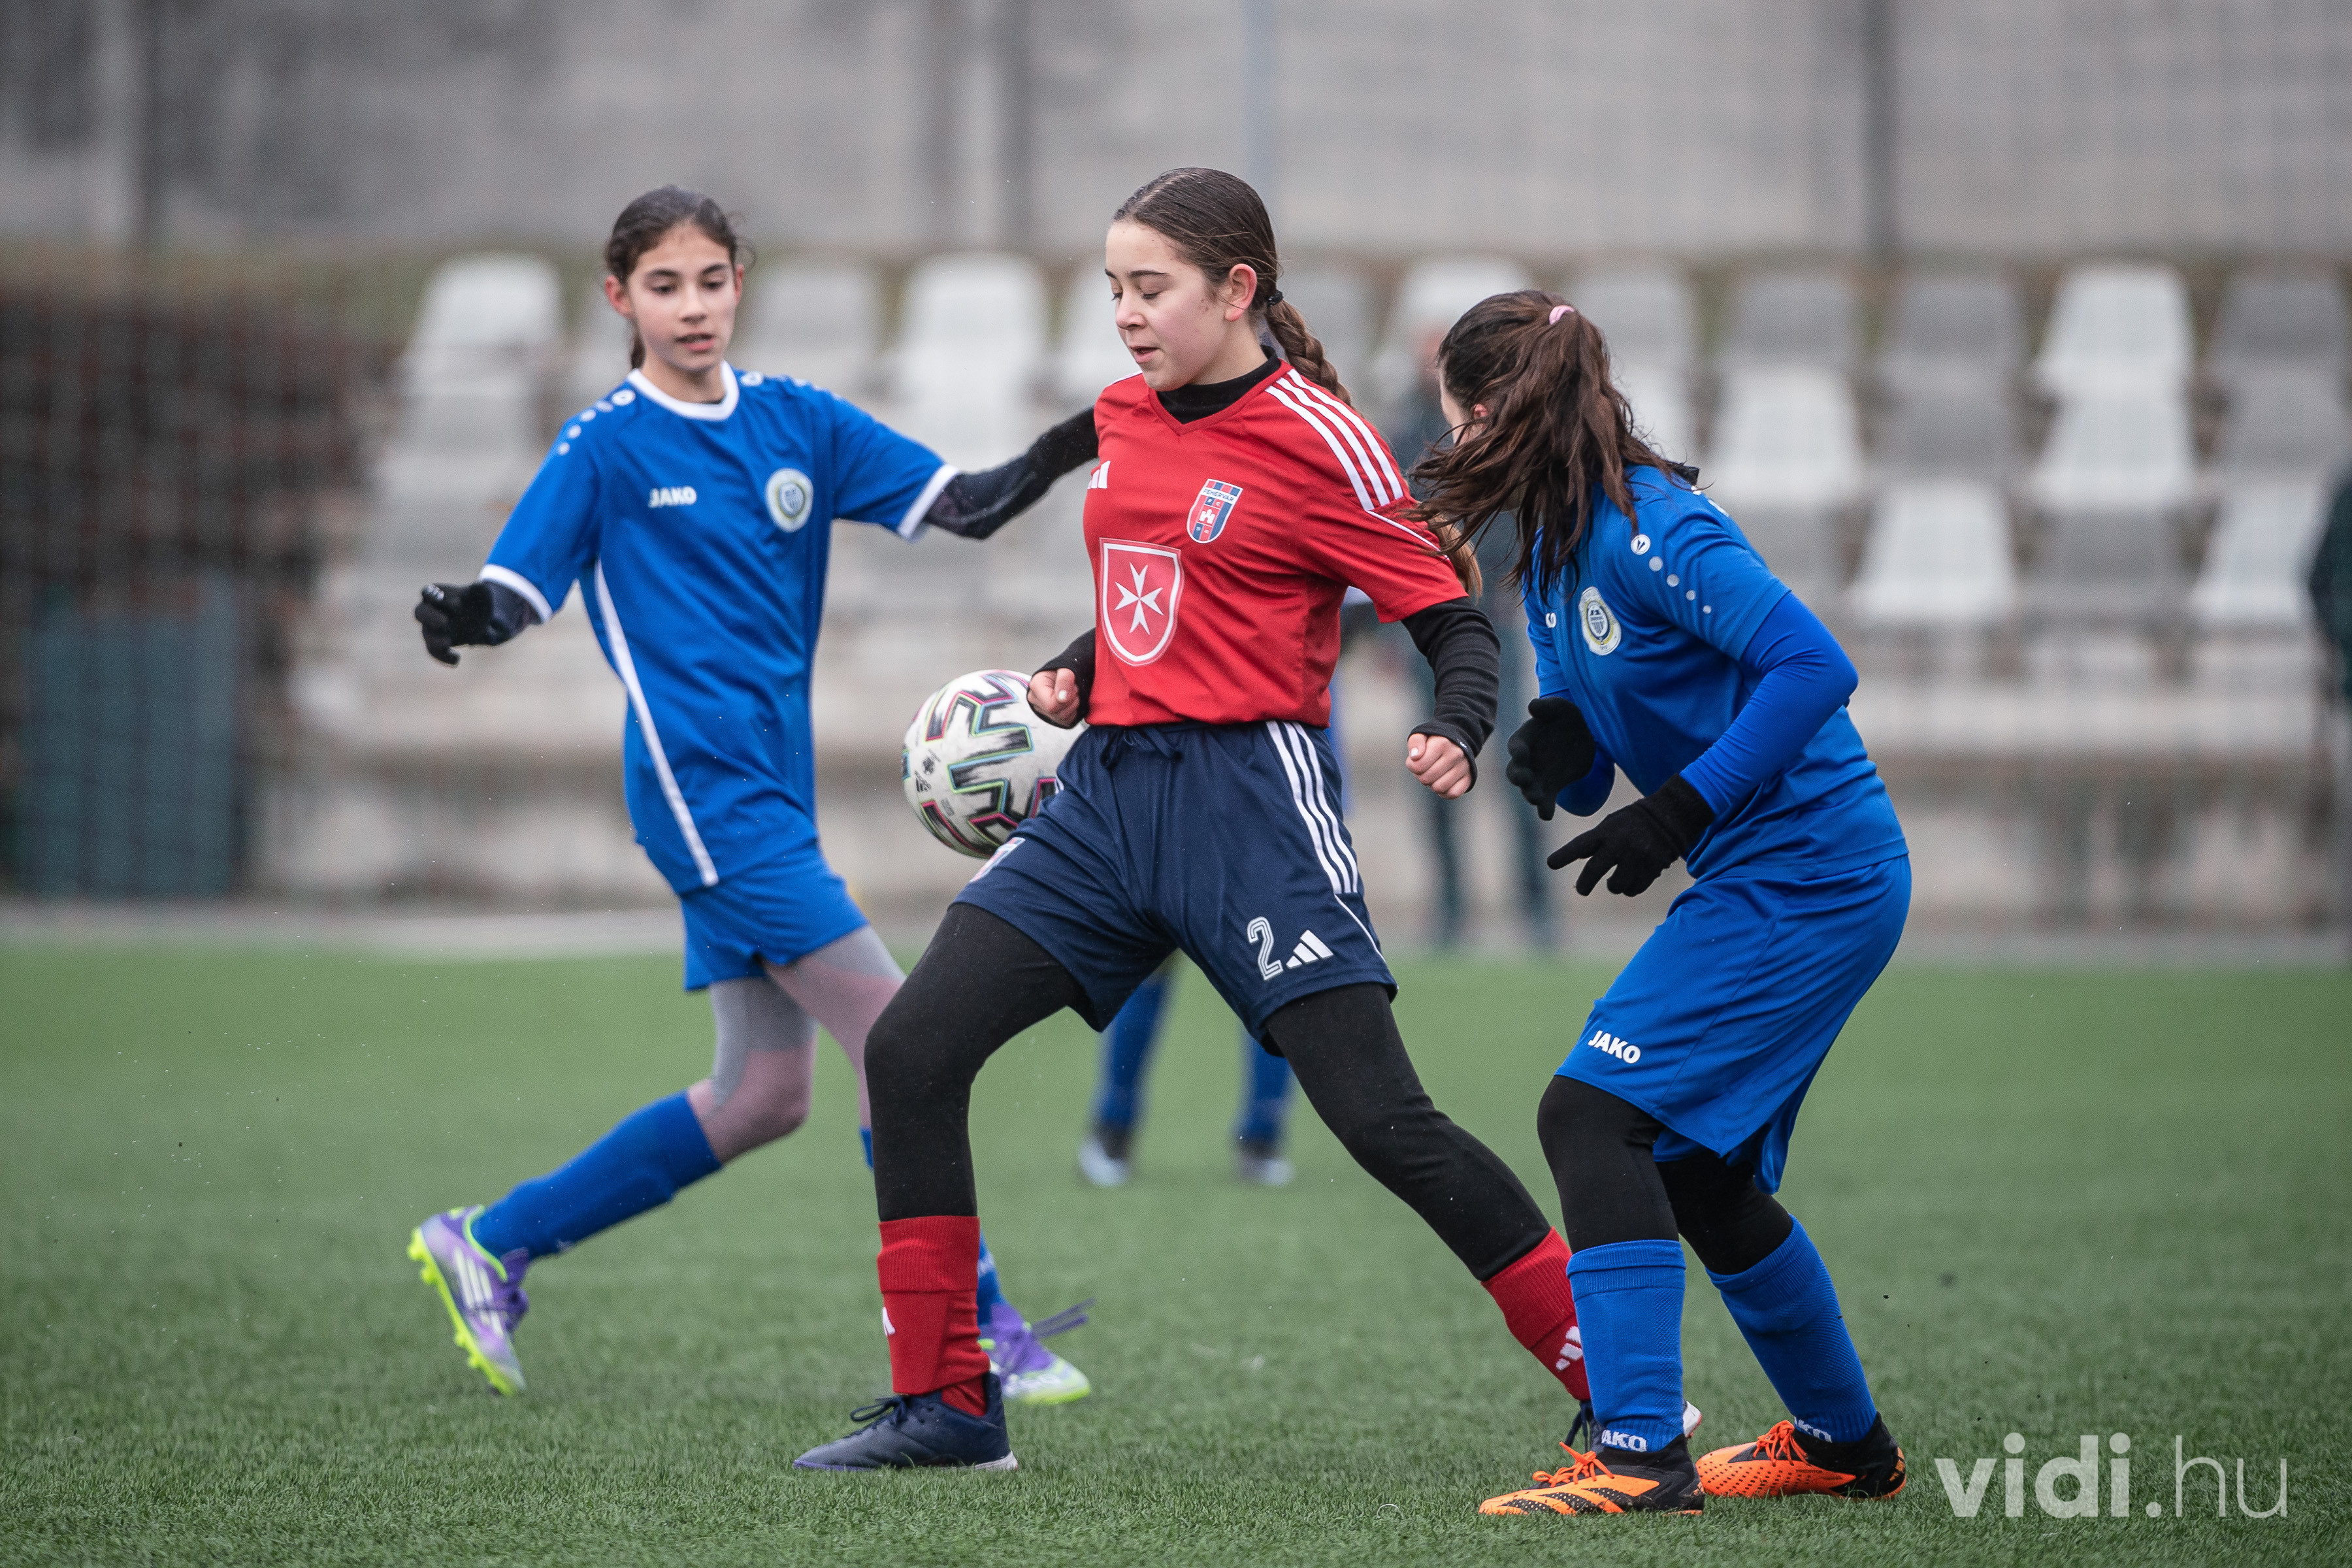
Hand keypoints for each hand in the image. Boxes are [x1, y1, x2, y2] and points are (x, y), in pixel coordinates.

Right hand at [414, 582, 494, 666]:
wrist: (481, 619)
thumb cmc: (477, 602)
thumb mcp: (483, 594)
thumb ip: (480, 590)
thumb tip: (480, 585)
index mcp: (437, 594)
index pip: (428, 592)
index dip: (434, 596)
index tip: (450, 601)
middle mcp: (429, 610)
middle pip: (419, 612)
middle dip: (430, 617)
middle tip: (444, 622)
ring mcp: (431, 628)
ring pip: (426, 635)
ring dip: (435, 640)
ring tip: (448, 643)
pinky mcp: (436, 643)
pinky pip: (434, 651)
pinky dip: (443, 657)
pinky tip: (456, 660)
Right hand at [1028, 667, 1082, 727]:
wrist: (1065, 672)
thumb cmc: (1064, 669)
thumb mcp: (1067, 667)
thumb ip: (1064, 679)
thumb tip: (1062, 698)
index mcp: (1036, 685)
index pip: (1051, 705)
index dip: (1067, 699)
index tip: (1073, 687)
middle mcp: (1035, 699)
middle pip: (1057, 713)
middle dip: (1071, 702)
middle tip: (1074, 689)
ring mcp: (1041, 709)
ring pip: (1062, 718)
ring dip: (1073, 706)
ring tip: (1072, 693)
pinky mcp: (1051, 716)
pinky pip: (1065, 721)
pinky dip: (1073, 712)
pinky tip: (1071, 700)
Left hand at [1407, 732, 1471, 798]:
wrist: (1456, 742)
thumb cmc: (1434, 741)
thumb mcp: (1421, 735)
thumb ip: (1415, 742)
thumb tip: (1415, 757)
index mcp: (1442, 743)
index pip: (1418, 766)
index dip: (1413, 766)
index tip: (1416, 761)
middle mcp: (1455, 754)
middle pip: (1427, 779)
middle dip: (1421, 776)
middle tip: (1425, 768)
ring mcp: (1464, 767)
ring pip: (1439, 788)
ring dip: (1432, 784)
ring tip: (1434, 774)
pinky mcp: (1469, 778)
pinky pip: (1453, 794)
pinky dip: (1444, 792)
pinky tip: (1442, 782)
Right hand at [1503, 696, 1597, 820]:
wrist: (1583, 736)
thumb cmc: (1566, 718)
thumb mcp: (1561, 708)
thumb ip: (1547, 707)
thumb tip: (1533, 706)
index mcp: (1524, 740)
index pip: (1515, 747)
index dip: (1517, 751)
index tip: (1522, 754)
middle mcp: (1526, 762)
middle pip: (1515, 772)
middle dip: (1518, 777)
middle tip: (1525, 780)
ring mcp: (1537, 776)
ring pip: (1528, 789)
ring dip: (1530, 795)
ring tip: (1537, 799)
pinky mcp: (1550, 787)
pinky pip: (1545, 801)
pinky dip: (1544, 809)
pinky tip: (1546, 814)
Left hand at [1545, 775, 1715, 896]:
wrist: (1670, 817)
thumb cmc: (1633, 821)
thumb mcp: (1611, 823)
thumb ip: (1595, 841)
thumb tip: (1578, 859)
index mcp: (1606, 831)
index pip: (1580, 845)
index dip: (1564, 855)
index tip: (1550, 864)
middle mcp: (1619, 844)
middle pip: (1594, 872)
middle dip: (1584, 884)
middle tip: (1582, 889)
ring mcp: (1636, 858)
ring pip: (1615, 886)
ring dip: (1612, 886)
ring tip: (1614, 879)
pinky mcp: (1651, 869)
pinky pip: (1633, 889)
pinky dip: (1629, 888)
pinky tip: (1630, 879)